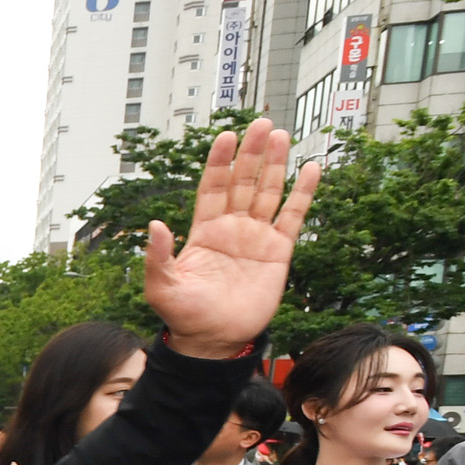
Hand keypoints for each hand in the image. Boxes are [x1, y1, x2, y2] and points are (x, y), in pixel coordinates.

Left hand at [141, 118, 320, 360]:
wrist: (214, 341)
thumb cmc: (184, 316)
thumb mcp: (162, 287)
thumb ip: (157, 256)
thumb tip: (154, 225)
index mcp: (204, 231)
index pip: (213, 187)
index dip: (220, 162)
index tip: (227, 136)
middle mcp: (232, 228)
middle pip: (243, 181)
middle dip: (251, 153)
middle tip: (261, 124)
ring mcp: (256, 238)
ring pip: (268, 192)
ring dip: (275, 165)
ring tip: (281, 135)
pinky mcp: (278, 252)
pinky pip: (293, 216)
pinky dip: (303, 193)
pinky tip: (311, 169)